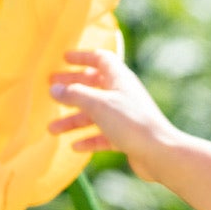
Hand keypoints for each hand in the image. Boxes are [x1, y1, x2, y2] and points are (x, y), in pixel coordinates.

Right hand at [48, 48, 174, 182]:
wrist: (159, 153)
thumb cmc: (130, 122)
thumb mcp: (98, 104)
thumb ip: (74, 95)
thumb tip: (54, 89)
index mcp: (120, 79)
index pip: (101, 59)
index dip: (83, 57)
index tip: (64, 58)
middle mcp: (123, 95)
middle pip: (94, 86)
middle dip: (72, 88)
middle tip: (50, 90)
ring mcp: (125, 116)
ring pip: (94, 115)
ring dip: (73, 120)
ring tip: (52, 129)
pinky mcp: (126, 137)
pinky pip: (103, 135)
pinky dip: (88, 139)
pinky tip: (75, 146)